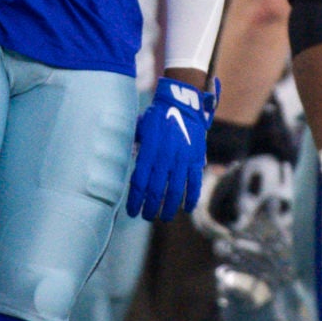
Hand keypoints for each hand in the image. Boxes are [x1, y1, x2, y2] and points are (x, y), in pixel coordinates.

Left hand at [128, 76, 214, 220]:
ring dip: (168, 206)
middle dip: (150, 207)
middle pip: (156, 189)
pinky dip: (191, 196)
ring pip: (175, 189)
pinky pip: (194, 182)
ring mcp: (182, 159)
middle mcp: (165, 157)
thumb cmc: (157, 117)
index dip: (135, 199)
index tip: (132, 211)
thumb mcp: (140, 129)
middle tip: (146, 217)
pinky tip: (186, 208)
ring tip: (163, 217)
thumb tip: (126, 164)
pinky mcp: (195, 158)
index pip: (140, 182)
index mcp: (148, 151)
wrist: (182, 103)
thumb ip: (134, 148)